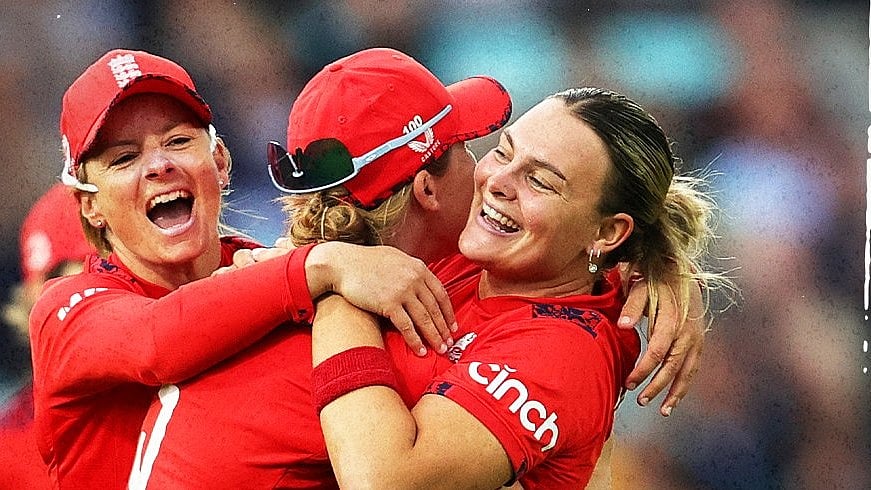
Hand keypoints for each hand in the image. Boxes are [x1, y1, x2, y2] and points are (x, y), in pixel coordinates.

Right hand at [306, 242, 456, 356]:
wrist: (342, 264)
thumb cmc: (365, 262)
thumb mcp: (395, 258)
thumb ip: (411, 270)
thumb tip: (420, 281)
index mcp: (418, 267)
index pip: (441, 293)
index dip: (448, 312)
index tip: (453, 325)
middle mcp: (414, 278)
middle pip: (435, 308)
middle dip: (444, 329)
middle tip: (450, 343)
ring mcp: (402, 291)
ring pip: (425, 319)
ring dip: (434, 337)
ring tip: (440, 350)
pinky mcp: (389, 303)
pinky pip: (407, 326)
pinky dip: (415, 340)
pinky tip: (421, 350)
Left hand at [618, 275, 704, 416]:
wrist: (681, 271)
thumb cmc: (656, 280)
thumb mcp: (641, 286)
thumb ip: (632, 306)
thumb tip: (622, 325)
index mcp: (672, 319)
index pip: (658, 352)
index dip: (643, 370)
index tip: (629, 382)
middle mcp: (688, 332)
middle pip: (673, 365)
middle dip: (657, 385)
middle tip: (640, 399)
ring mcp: (696, 337)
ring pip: (688, 370)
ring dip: (675, 392)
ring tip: (662, 410)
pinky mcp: (699, 341)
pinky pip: (693, 367)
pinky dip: (685, 383)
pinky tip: (674, 398)